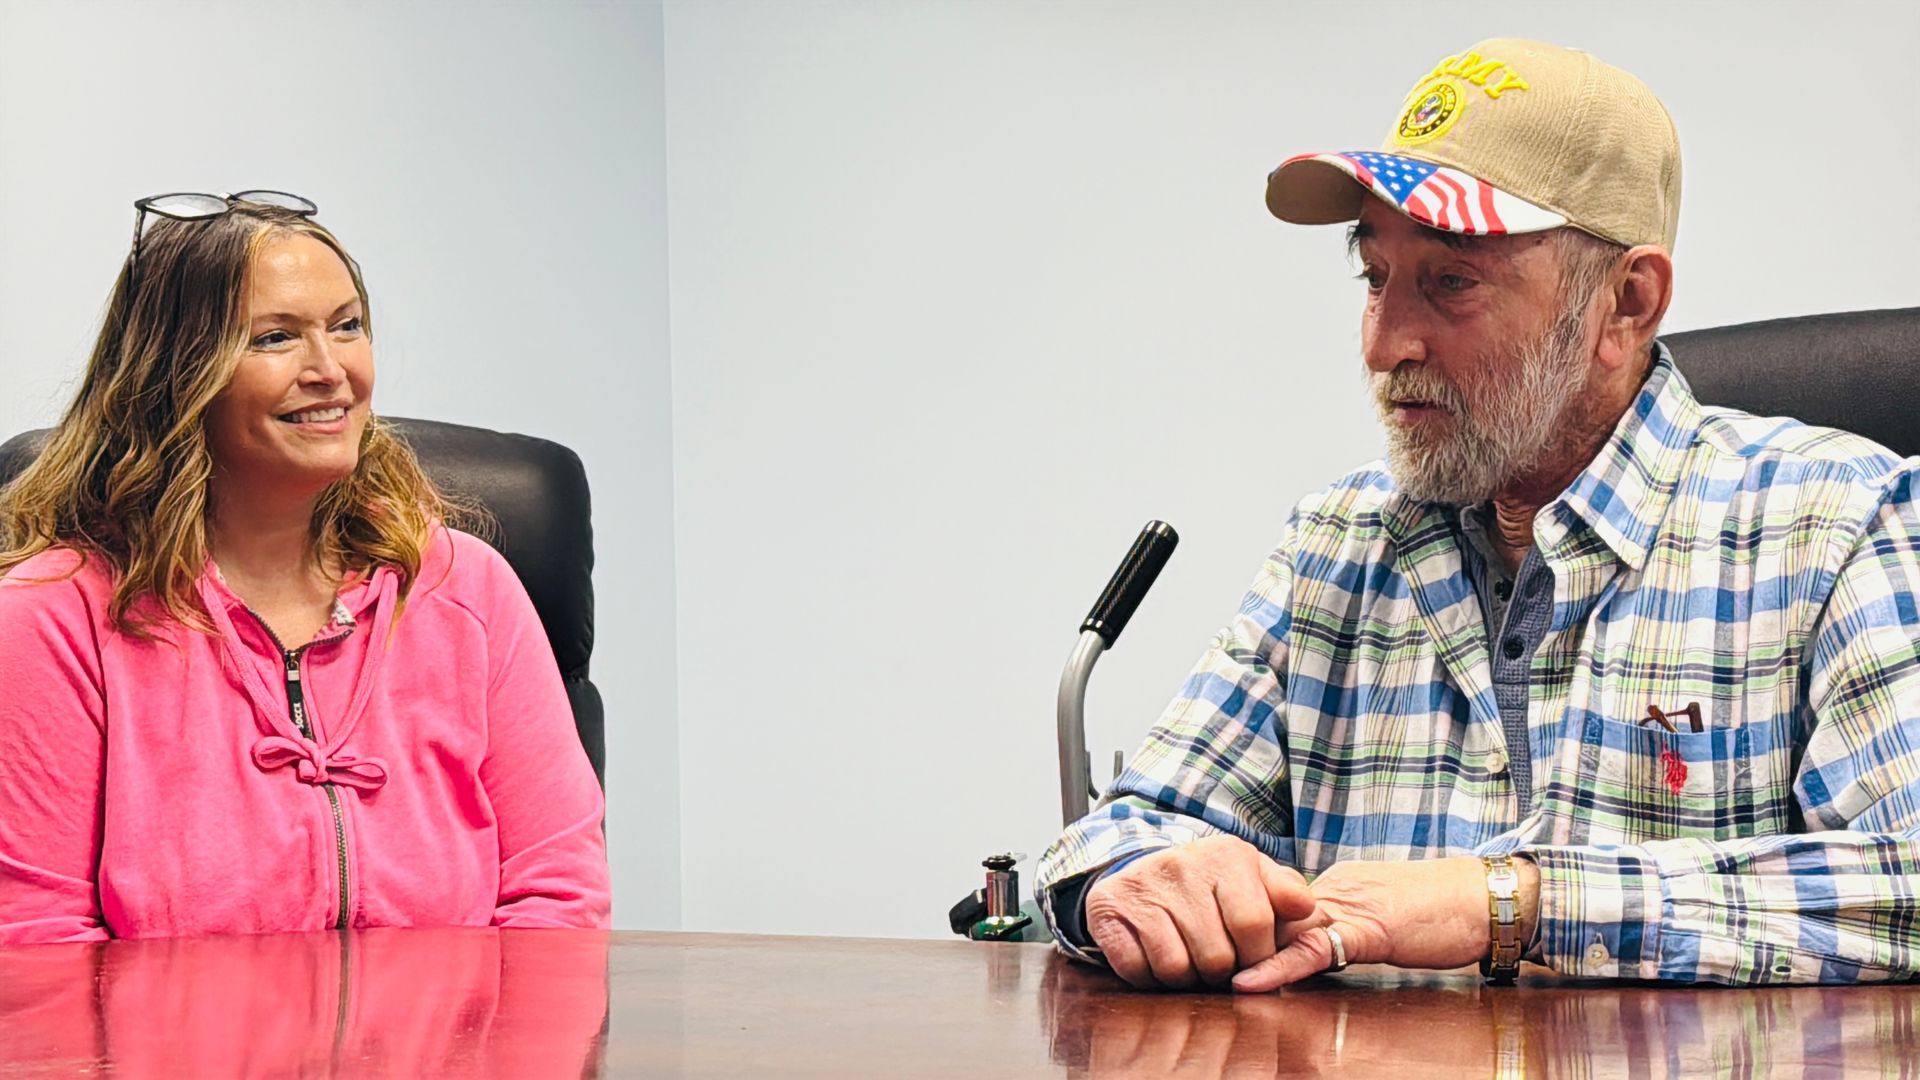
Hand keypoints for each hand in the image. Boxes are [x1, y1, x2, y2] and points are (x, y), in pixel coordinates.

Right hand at [1084, 835, 1316, 990]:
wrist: (1144, 869)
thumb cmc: (1211, 884)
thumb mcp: (1254, 878)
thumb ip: (1288, 893)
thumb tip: (1308, 910)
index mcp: (1227, 855)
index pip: (1255, 925)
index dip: (1258, 957)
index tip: (1252, 960)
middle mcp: (1182, 864)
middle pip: (1216, 956)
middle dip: (1221, 972)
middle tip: (1216, 962)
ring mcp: (1142, 885)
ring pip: (1176, 968)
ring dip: (1185, 978)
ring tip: (1187, 959)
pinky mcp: (1109, 908)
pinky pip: (1136, 969)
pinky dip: (1149, 977)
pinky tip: (1156, 958)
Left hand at [1231, 856, 1537, 992]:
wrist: (1487, 897)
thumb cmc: (1444, 911)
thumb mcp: (1384, 917)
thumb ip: (1347, 927)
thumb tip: (1315, 948)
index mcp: (1335, 886)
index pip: (1274, 905)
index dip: (1240, 924)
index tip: (1207, 939)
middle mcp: (1334, 890)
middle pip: (1267, 913)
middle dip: (1229, 936)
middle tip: (1189, 957)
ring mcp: (1350, 907)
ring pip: (1282, 928)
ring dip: (1242, 952)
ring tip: (1203, 970)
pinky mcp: (1369, 929)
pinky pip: (1315, 949)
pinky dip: (1280, 967)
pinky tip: (1250, 980)